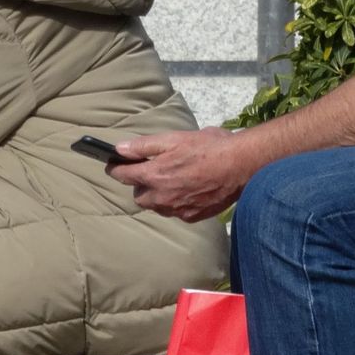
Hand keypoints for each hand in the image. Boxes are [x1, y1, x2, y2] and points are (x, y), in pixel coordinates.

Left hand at [108, 127, 249, 222]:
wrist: (241, 166)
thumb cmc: (209, 148)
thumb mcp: (174, 139)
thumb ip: (144, 146)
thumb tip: (120, 149)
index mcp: (155, 175)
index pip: (123, 175)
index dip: (115, 168)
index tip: (113, 164)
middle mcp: (162, 197)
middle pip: (138, 195)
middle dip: (140, 184)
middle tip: (152, 170)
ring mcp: (177, 209)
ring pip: (157, 205)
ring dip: (157, 194)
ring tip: (171, 179)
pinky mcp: (192, 216)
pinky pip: (175, 211)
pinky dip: (175, 202)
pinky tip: (187, 189)